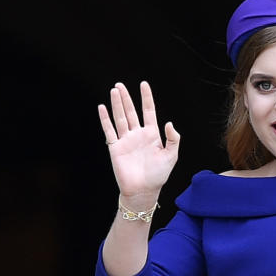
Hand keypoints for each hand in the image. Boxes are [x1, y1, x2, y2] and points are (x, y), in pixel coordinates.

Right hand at [97, 81, 180, 200]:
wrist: (143, 191)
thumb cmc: (158, 176)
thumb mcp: (171, 156)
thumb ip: (173, 139)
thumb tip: (169, 123)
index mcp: (152, 135)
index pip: (148, 111)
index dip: (146, 98)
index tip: (143, 84)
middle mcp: (137, 135)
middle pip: (131, 111)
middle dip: (126, 98)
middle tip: (120, 85)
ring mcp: (126, 140)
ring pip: (120, 118)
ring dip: (117, 104)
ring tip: (114, 91)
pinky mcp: (115, 148)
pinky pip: (109, 131)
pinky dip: (105, 119)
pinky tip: (102, 108)